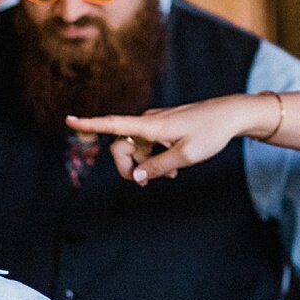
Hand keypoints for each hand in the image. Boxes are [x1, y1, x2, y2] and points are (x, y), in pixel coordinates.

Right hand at [66, 93, 269, 184]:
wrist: (231, 115)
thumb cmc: (210, 133)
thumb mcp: (185, 156)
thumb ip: (158, 167)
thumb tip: (137, 177)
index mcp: (150, 126)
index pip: (113, 125)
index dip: (89, 124)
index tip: (68, 119)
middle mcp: (148, 122)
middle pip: (122, 146)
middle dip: (128, 167)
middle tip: (145, 184)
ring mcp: (156, 124)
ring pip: (137, 148)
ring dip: (146, 165)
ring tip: (171, 176)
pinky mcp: (164, 127)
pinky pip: (149, 145)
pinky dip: (155, 158)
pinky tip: (173, 170)